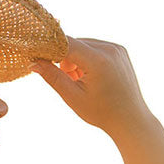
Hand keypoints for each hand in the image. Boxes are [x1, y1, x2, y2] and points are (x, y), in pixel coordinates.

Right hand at [31, 36, 152, 138]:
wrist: (130, 119)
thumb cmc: (101, 112)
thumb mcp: (73, 97)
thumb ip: (52, 77)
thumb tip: (33, 63)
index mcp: (97, 60)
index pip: (66, 43)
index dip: (50, 49)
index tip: (39, 58)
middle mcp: (109, 48)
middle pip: (75, 43)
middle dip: (65, 59)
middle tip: (69, 81)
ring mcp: (116, 48)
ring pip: (85, 45)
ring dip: (76, 59)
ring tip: (82, 81)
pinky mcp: (120, 50)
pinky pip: (96, 47)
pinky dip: (88, 59)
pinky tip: (92, 77)